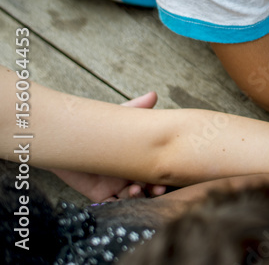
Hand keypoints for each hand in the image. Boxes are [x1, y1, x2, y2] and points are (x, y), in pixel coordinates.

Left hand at [49, 92, 167, 200]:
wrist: (68, 141)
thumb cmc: (96, 128)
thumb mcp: (118, 117)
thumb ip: (136, 108)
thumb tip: (153, 95)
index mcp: (139, 159)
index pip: (156, 170)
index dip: (164, 176)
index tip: (167, 177)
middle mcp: (131, 174)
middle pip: (149, 187)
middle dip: (155, 191)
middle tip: (157, 189)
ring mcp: (116, 186)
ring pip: (134, 198)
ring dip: (138, 198)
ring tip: (135, 190)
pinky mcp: (100, 195)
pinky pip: (113, 206)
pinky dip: (120, 206)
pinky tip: (122, 200)